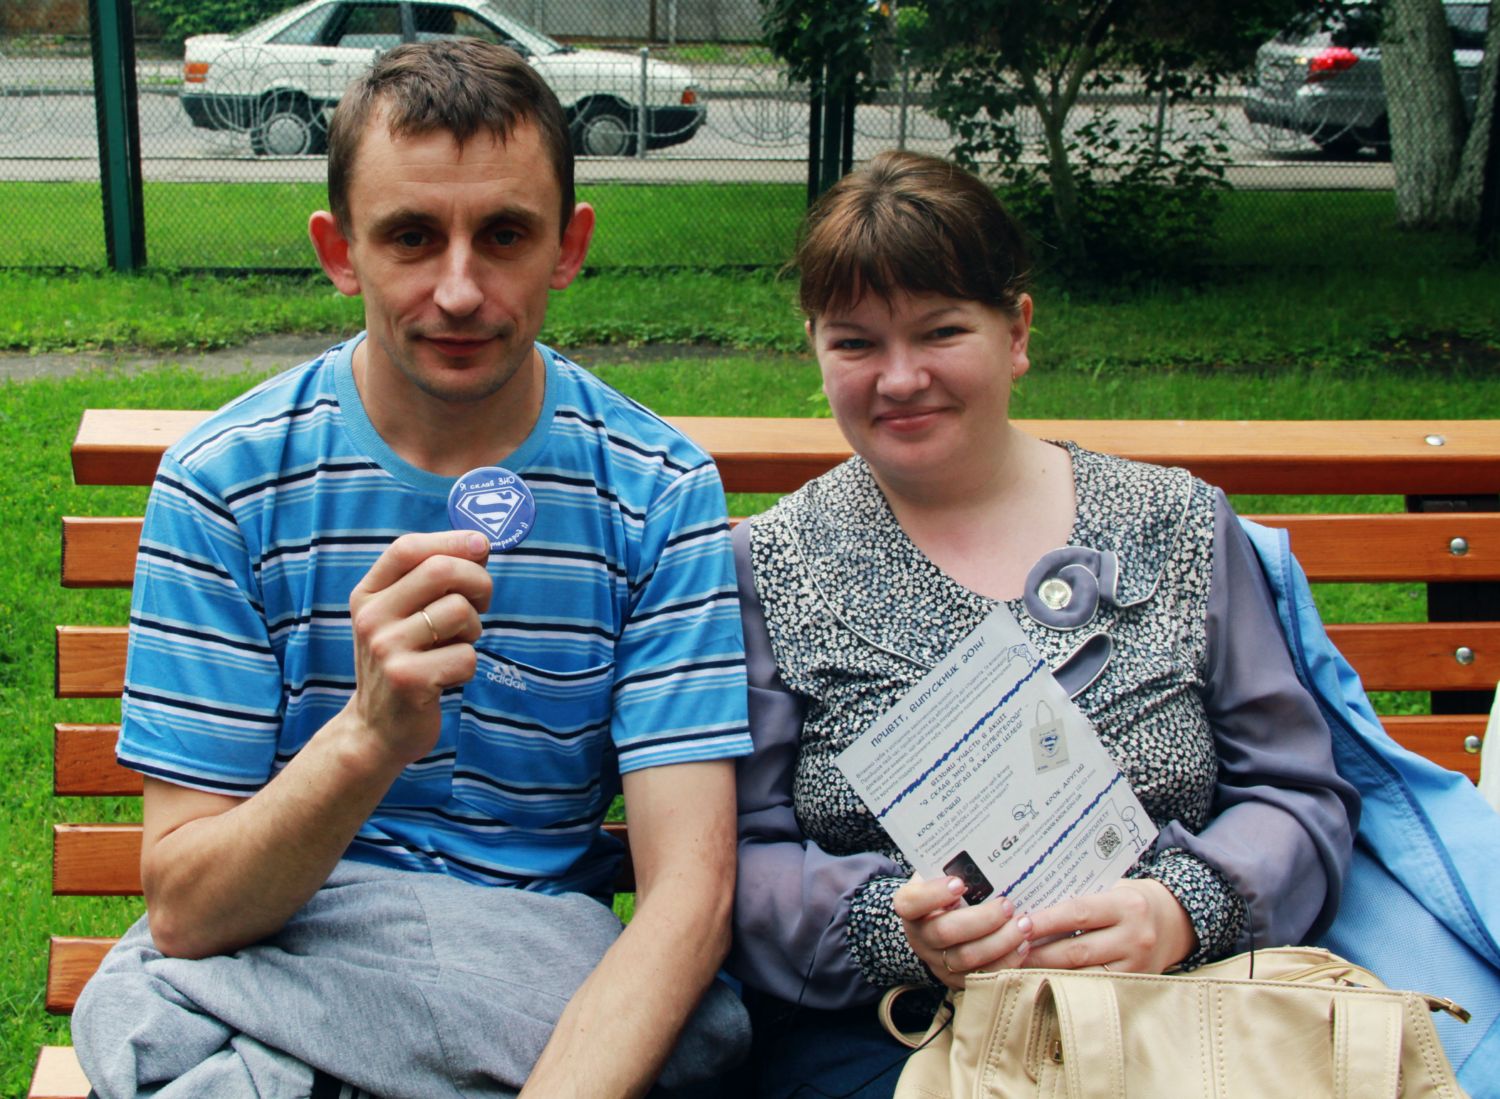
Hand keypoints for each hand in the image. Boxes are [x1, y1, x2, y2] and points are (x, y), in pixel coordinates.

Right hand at [343, 530, 492, 765]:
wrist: (377, 730)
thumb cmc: (405, 662)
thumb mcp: (404, 617)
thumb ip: (432, 582)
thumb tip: (480, 544)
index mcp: (368, 594)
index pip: (408, 548)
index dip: (451, 540)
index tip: (481, 546)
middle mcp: (371, 617)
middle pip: (441, 570)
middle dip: (478, 582)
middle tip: (482, 605)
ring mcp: (386, 648)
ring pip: (459, 611)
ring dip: (474, 629)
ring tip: (456, 646)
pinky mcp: (407, 679)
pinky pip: (466, 655)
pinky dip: (468, 666)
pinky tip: (448, 677)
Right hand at [892, 875, 1023, 989]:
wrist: (939, 924)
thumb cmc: (947, 891)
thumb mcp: (941, 875)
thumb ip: (956, 868)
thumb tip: (989, 855)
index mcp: (910, 906)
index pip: (911, 903)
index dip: (934, 895)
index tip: (959, 883)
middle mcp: (919, 936)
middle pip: (944, 933)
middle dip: (981, 920)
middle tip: (1007, 905)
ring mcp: (937, 961)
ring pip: (967, 958)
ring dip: (1000, 942)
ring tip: (1024, 924)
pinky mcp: (958, 980)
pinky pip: (983, 977)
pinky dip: (1006, 961)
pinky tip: (1023, 944)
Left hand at [1010, 879, 1196, 973]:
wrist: (1176, 921)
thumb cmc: (1131, 900)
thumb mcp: (1112, 888)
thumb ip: (1080, 898)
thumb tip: (1031, 906)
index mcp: (1126, 905)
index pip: (1077, 913)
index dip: (1046, 921)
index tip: (1018, 924)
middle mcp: (1134, 937)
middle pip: (1076, 950)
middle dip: (1039, 952)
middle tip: (1009, 950)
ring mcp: (1137, 965)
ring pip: (1083, 974)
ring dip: (1048, 972)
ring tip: (1020, 967)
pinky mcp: (1135, 984)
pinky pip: (1095, 986)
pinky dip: (1068, 984)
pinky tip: (1046, 979)